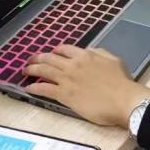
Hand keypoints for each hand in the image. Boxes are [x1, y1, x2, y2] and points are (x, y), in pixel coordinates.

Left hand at [24, 45, 149, 127]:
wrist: (123, 100)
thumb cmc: (122, 83)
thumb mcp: (114, 60)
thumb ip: (100, 53)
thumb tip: (90, 52)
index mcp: (86, 55)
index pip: (65, 49)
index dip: (55, 51)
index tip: (51, 53)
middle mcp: (73, 65)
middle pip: (50, 58)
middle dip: (38, 58)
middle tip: (31, 61)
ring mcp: (67, 79)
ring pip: (44, 71)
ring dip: (32, 70)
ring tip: (25, 71)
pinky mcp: (65, 95)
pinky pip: (44, 89)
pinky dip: (34, 88)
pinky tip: (28, 88)